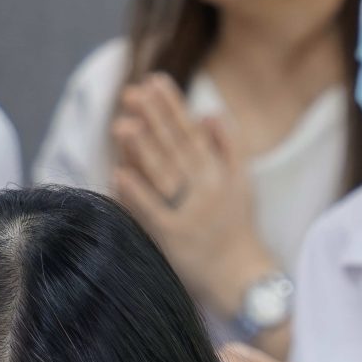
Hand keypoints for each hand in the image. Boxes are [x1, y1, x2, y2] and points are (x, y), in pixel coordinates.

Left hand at [108, 75, 271, 317]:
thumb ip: (228, 147)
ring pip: (165, 176)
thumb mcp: (242, 184)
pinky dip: (137, 194)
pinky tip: (119, 174)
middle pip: (176, 149)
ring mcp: (189, 214)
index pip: (191, 133)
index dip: (173, 107)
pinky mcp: (174, 238)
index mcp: (218, 174)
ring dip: (143, 150)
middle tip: (133, 92)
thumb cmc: (236, 230)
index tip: (155, 81)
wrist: (242, 279)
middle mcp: (206, 191)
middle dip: (155, 119)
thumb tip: (209, 112)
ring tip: (123, 124)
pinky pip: (153, 213)